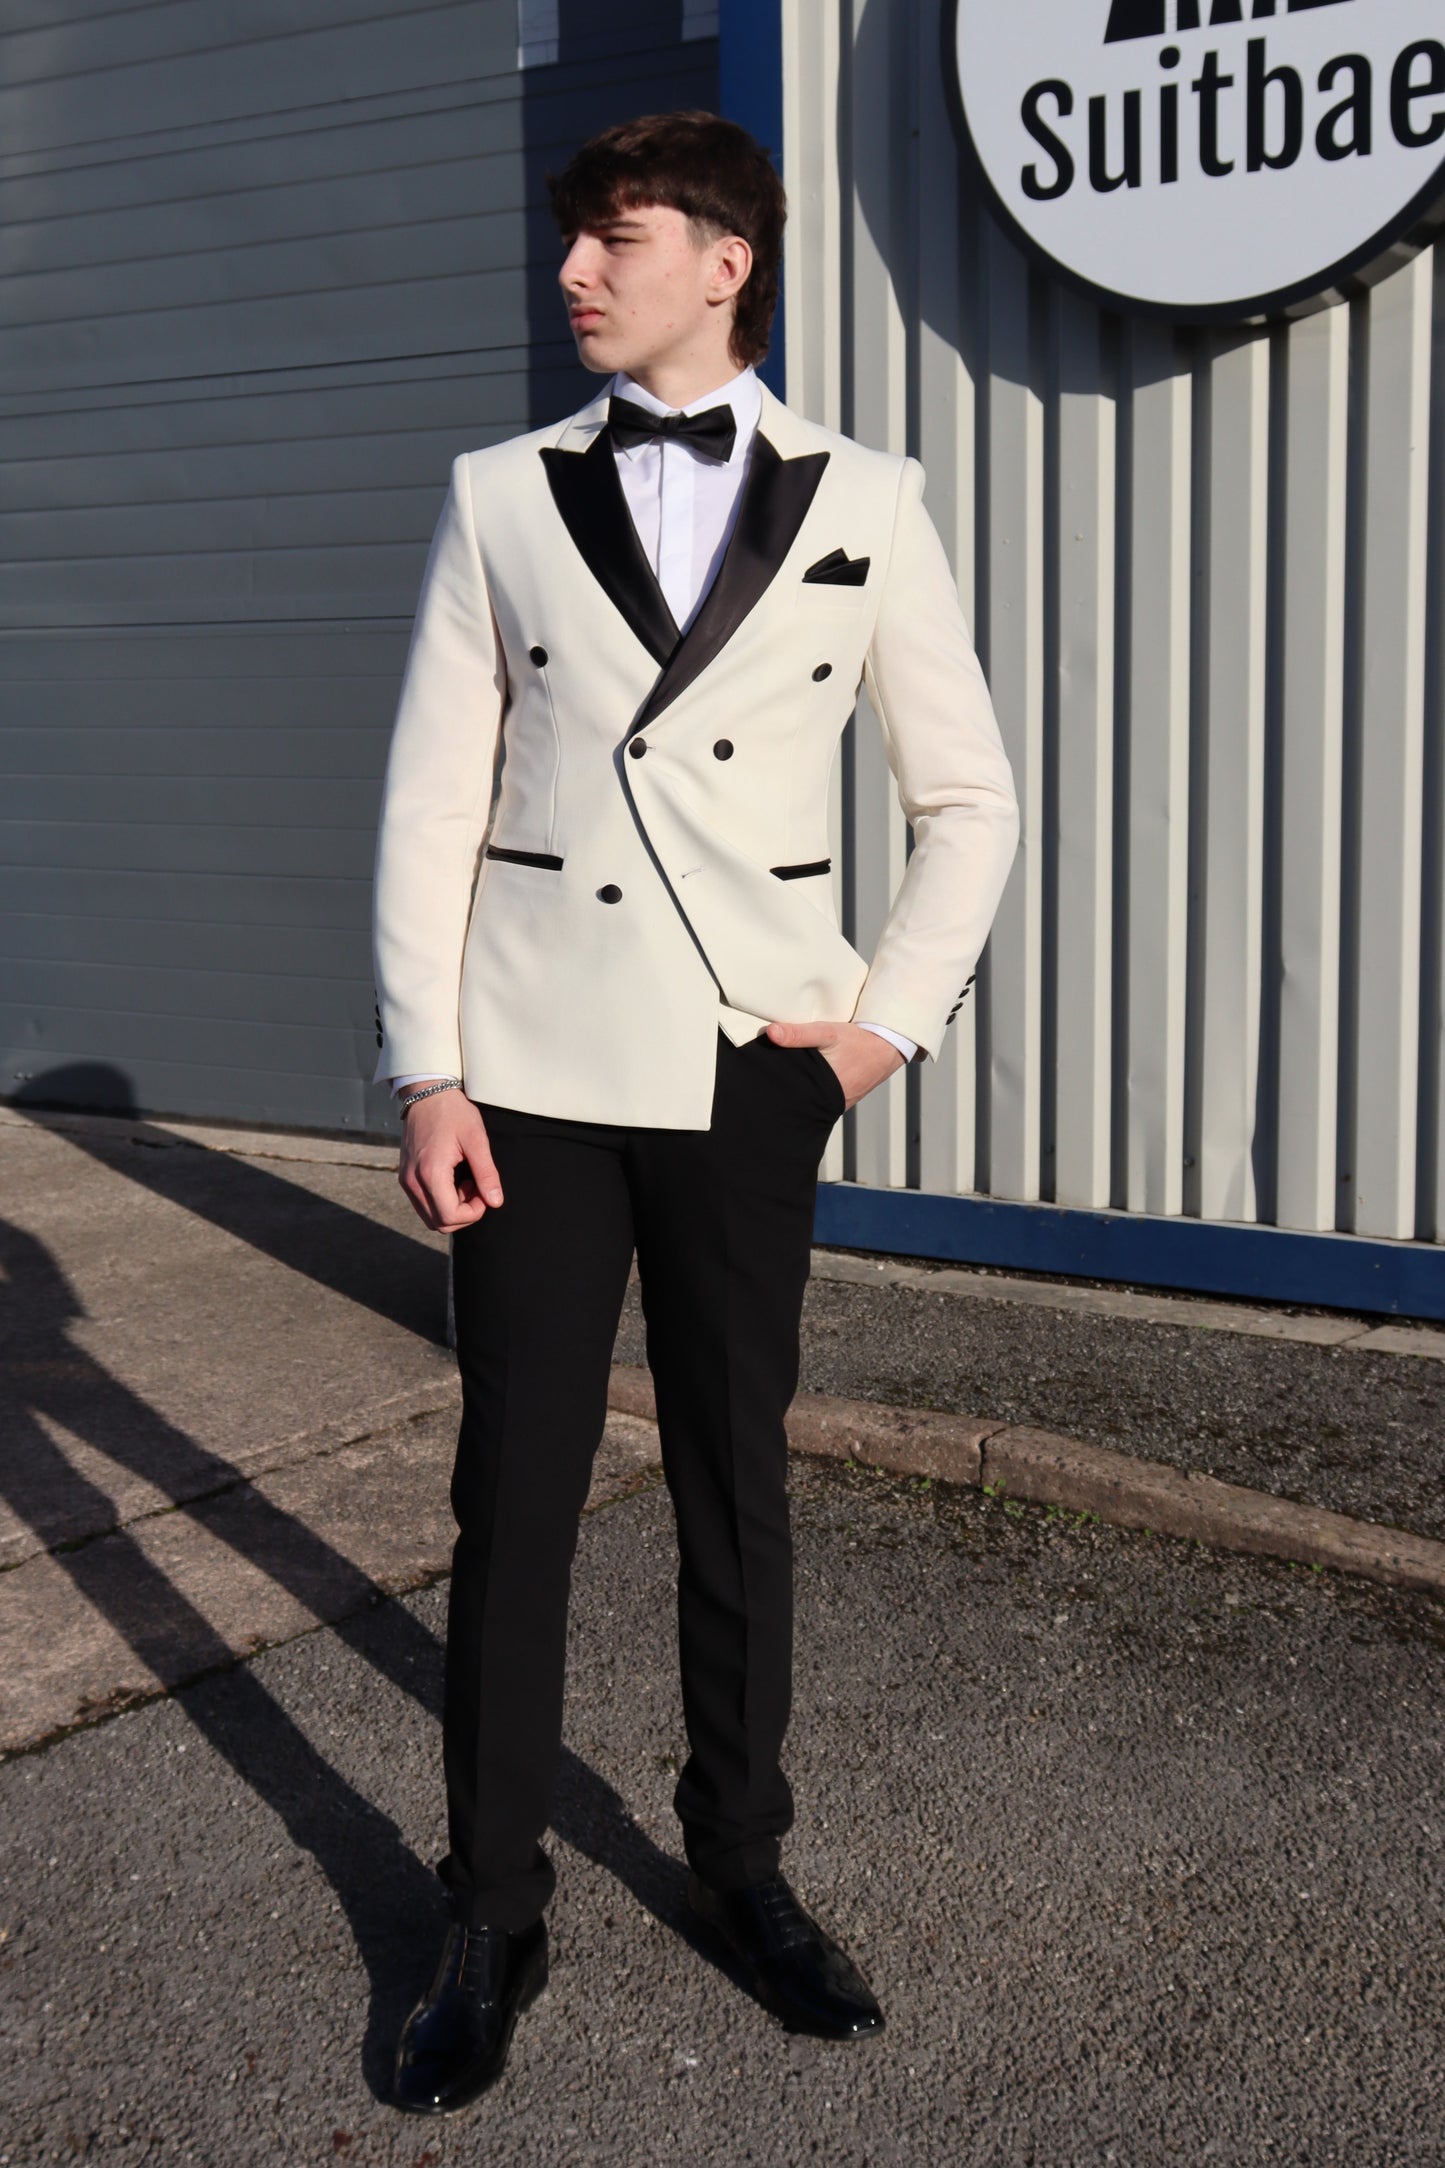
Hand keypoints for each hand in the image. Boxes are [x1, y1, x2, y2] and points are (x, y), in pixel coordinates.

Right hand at [397, 1085, 503, 1232]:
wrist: (427, 1093)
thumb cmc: (453, 1113)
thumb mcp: (476, 1140)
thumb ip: (486, 1173)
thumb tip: (495, 1202)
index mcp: (430, 1173)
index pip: (450, 1217)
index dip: (473, 1213)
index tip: (485, 1193)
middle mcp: (412, 1181)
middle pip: (439, 1223)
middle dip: (464, 1214)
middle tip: (477, 1188)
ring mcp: (406, 1180)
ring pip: (430, 1216)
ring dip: (452, 1209)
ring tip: (466, 1183)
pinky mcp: (405, 1176)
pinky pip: (424, 1203)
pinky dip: (441, 1201)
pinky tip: (454, 1180)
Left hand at [763, 1018, 905, 1111]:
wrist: (889, 1047)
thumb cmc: (859, 1041)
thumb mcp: (828, 1033)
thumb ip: (800, 1034)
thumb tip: (770, 1033)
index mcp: (821, 1092)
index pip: (788, 1095)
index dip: (772, 1089)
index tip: (756, 1079)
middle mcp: (828, 1102)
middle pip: (796, 1098)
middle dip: (781, 1089)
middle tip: (762, 1077)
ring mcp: (835, 1103)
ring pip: (807, 1097)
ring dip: (796, 1087)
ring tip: (778, 1076)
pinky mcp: (840, 1098)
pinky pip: (819, 1095)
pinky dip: (809, 1087)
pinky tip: (800, 1077)